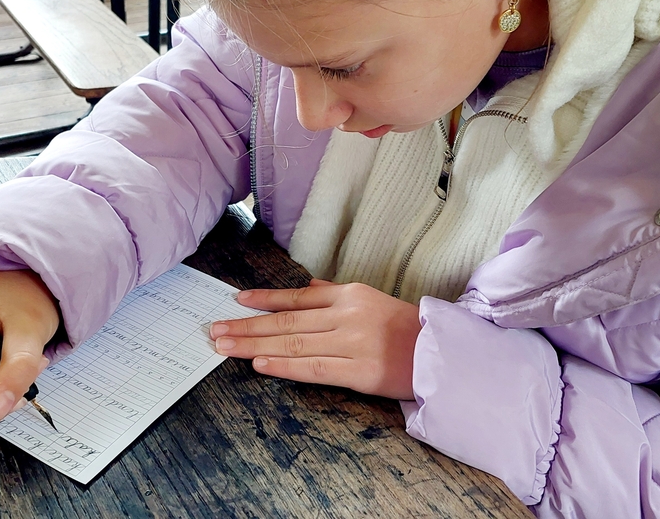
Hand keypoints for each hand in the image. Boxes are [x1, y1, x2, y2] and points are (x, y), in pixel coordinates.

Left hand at [209, 279, 421, 399]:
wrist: (444, 354)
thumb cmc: (408, 329)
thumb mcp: (373, 300)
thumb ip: (337, 295)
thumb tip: (309, 286)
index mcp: (350, 294)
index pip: (298, 296)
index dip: (265, 299)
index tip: (237, 302)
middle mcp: (347, 315)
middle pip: (287, 321)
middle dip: (247, 326)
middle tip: (215, 330)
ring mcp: (352, 343)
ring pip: (293, 342)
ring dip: (254, 345)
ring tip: (225, 346)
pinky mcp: (359, 371)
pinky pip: (313, 368)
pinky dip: (283, 365)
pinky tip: (259, 364)